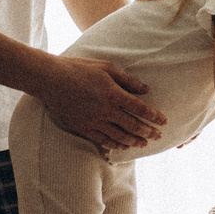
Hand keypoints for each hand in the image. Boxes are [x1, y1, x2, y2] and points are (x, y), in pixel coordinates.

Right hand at [41, 57, 164, 150]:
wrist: (50, 79)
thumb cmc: (79, 68)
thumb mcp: (106, 67)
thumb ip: (127, 79)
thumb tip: (146, 89)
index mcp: (114, 94)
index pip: (140, 108)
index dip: (154, 116)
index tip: (163, 121)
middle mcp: (106, 110)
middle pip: (133, 125)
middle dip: (148, 131)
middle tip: (158, 135)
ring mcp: (94, 121)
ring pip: (119, 135)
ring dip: (134, 140)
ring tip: (144, 143)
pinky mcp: (83, 127)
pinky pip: (103, 140)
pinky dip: (115, 145)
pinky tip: (123, 146)